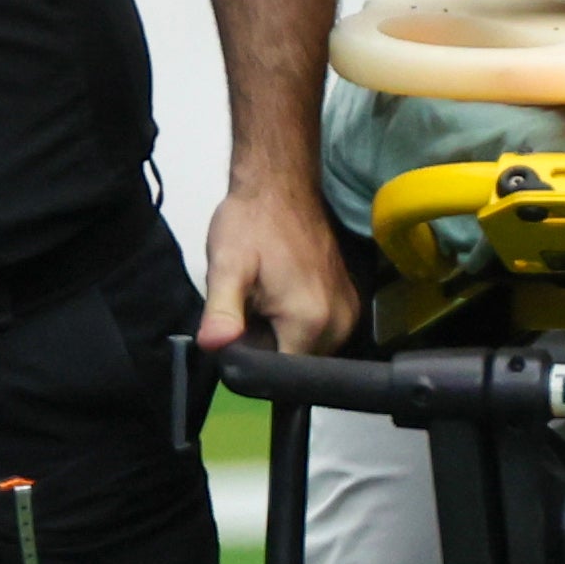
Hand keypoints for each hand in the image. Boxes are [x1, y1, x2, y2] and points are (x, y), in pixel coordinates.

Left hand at [200, 182, 357, 354]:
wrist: (280, 186)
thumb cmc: (251, 224)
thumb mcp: (226, 267)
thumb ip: (221, 311)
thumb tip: (214, 344)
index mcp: (311, 321)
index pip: (280, 377)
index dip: (254, 362)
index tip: (240, 332)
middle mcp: (339, 322)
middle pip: (296, 365)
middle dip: (269, 348)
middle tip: (252, 308)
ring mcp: (349, 311)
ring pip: (309, 351)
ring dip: (284, 336)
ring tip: (266, 300)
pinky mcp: (350, 301)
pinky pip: (321, 333)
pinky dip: (299, 324)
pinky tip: (282, 296)